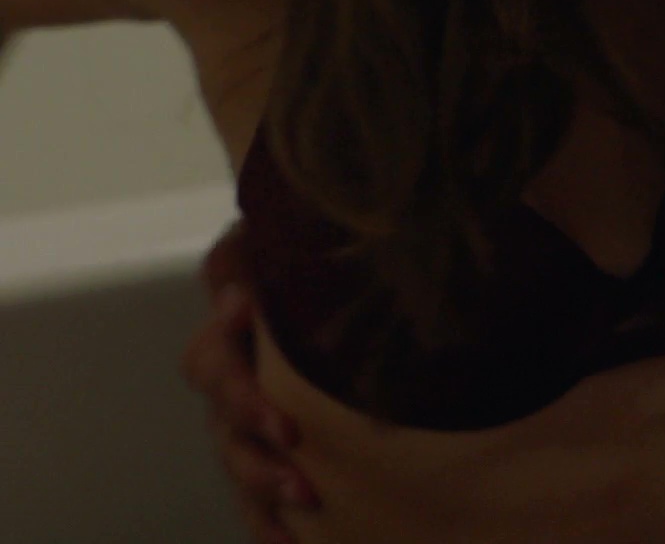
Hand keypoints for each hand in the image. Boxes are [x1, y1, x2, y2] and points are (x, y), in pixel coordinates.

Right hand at [181, 224, 316, 543]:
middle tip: (287, 430)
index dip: (222, 313)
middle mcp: (234, 363)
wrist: (354, 316)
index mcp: (243, 310)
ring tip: (303, 493)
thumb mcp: (317, 248)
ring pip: (233, 447)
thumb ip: (285, 246)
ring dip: (262, 475)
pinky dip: (267, 522)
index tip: (240, 308)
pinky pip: (253, 496)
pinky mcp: (265, 457)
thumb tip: (266, 255)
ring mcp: (242, 416)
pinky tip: (289, 543)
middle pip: (214, 383)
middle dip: (247, 410)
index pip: (218, 294)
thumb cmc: (335, 277)